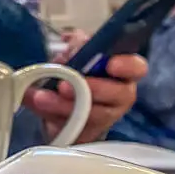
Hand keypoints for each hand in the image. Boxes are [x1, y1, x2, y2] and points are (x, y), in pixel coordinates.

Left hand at [22, 31, 146, 143]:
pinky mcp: (89, 133)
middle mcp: (121, 95)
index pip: (137, 67)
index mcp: (123, 72)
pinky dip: (53, 117)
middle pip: (119, 95)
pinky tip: (37, 106)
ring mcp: (107, 116)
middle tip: (64, 86)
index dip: (127, 66)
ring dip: (66, 106)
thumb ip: (77, 44)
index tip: (110, 64)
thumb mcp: (76, 52)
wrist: (60, 98)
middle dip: (92, 90)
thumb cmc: (76, 71)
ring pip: (95, 115)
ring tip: (41, 98)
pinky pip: (77, 130)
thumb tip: (71, 40)